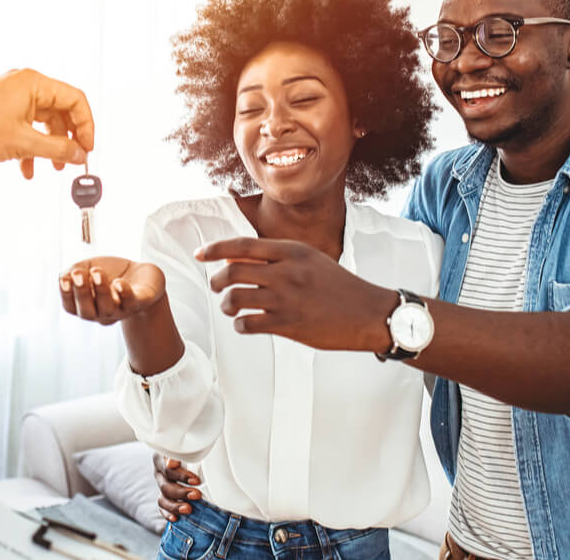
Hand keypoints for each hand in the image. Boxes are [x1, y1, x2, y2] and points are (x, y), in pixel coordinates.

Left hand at [0, 68, 94, 177]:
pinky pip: (28, 126)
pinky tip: (27, 168)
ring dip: (50, 146)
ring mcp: (13, 97)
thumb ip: (58, 149)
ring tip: (53, 168)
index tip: (87, 148)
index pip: (75, 99)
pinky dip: (32, 147)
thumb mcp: (24, 143)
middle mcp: (24, 85)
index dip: (86, 125)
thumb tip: (79, 154)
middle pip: (61, 111)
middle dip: (68, 138)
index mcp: (33, 83)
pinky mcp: (3, 110)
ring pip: (44, 122)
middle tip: (73, 159)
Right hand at [59, 256, 165, 324]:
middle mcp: (102, 312)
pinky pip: (131, 303)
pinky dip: (124, 293)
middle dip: (81, 294)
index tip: (64, 278)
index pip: (70, 307)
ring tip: (98, 273)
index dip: (65, 295)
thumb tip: (64, 277)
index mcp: (87, 305)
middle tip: (79, 275)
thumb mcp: (88, 267)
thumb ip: (73, 271)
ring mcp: (121, 310)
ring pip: (108, 309)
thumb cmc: (110, 272)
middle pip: (87, 313)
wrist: (141, 272)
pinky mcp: (139, 302)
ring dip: (101, 291)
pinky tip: (118, 283)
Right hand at [152, 452, 201, 522]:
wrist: (187, 454)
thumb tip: (176, 460)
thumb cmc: (192, 448)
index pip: (168, 469)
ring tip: (189, 509)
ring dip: (175, 506)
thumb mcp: (189, 447)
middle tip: (197, 495)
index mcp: (162, 457)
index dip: (181, 475)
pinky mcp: (163, 496)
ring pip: (162, 498)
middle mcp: (159, 472)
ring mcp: (161, 485)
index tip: (197, 481)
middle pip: (165, 485)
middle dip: (182, 492)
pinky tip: (175, 519)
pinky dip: (167, 514)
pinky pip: (161, 508)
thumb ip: (185, 452)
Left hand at [196, 237, 397, 351]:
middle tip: (217, 286)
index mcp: (292, 252)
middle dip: (217, 280)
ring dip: (226, 304)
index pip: (243, 245)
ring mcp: (286, 299)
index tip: (200, 254)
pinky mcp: (288, 325)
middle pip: (232, 272)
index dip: (216, 249)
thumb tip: (235, 259)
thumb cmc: (339, 286)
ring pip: (235, 299)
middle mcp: (286, 272)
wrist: (369, 313)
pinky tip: (246, 324)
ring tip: (231, 307)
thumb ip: (276, 258)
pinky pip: (248, 324)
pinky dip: (240, 325)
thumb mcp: (310, 260)